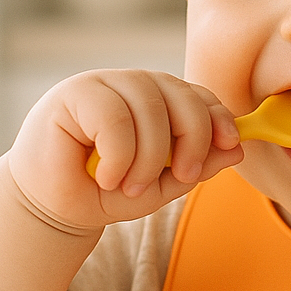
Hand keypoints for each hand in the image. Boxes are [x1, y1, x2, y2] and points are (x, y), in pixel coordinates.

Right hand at [7, 69, 243, 228]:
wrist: (53, 207)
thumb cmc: (104, 191)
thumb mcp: (161, 185)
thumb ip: (198, 165)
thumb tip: (238, 148)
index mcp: (158, 101)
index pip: (198, 96)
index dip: (218, 117)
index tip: (230, 145)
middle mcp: (134, 85)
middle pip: (181, 95)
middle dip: (192, 139)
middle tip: (181, 177)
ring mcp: (104, 83)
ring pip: (149, 105)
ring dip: (149, 156)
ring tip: (131, 186)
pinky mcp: (75, 92)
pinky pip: (115, 116)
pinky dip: (119, 154)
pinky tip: (108, 175)